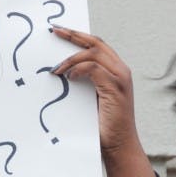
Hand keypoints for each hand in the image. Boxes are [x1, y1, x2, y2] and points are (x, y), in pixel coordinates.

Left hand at [49, 26, 136, 155]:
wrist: (118, 146)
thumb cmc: (103, 125)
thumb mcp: (90, 98)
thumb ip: (83, 82)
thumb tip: (60, 71)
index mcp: (115, 70)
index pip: (97, 45)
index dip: (78, 36)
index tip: (59, 30)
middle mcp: (121, 70)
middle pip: (96, 43)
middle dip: (73, 35)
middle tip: (54, 31)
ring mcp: (120, 78)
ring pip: (94, 54)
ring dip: (72, 58)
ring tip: (56, 69)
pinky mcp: (115, 88)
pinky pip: (94, 69)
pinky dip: (79, 69)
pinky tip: (67, 76)